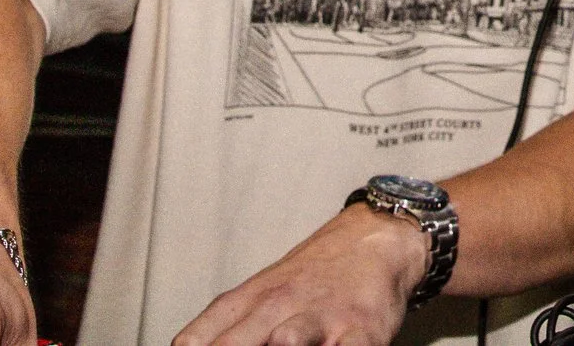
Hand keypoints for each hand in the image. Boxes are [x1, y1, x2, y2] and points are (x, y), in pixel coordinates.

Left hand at [174, 205, 426, 345]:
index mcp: (249, 301)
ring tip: (279, 343)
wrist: (374, 239)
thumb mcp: (259, 293)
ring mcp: (321, 318)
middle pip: (235, 342)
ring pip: (289, 339)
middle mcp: (280, 307)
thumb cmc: (312, 278)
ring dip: (280, 345)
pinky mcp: (362, 330)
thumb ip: (220, 326)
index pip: (199, 337)